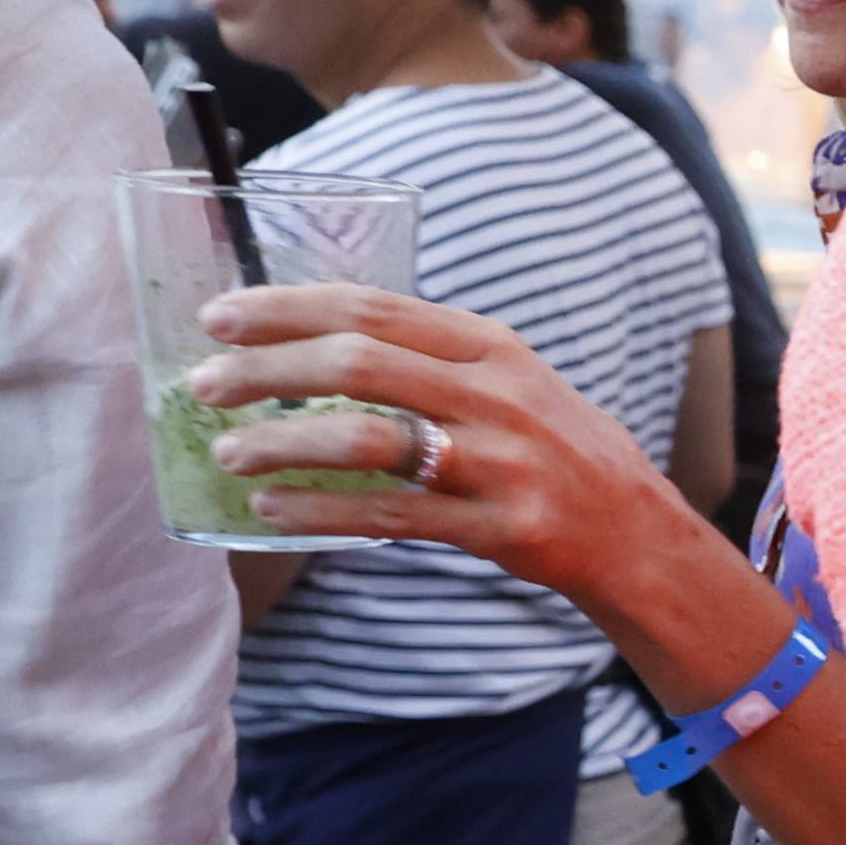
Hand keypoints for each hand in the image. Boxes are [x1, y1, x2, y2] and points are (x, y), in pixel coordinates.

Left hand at [186, 282, 690, 588]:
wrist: (640, 535)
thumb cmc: (559, 453)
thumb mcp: (513, 384)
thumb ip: (433, 360)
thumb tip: (313, 345)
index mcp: (494, 348)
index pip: (374, 309)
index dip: (287, 308)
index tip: (220, 317)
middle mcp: (499, 396)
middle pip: (360, 363)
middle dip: (266, 369)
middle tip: (205, 385)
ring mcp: (503, 463)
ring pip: (369, 439)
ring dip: (283, 444)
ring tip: (230, 454)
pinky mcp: (502, 528)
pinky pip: (390, 514)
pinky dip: (320, 513)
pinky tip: (273, 513)